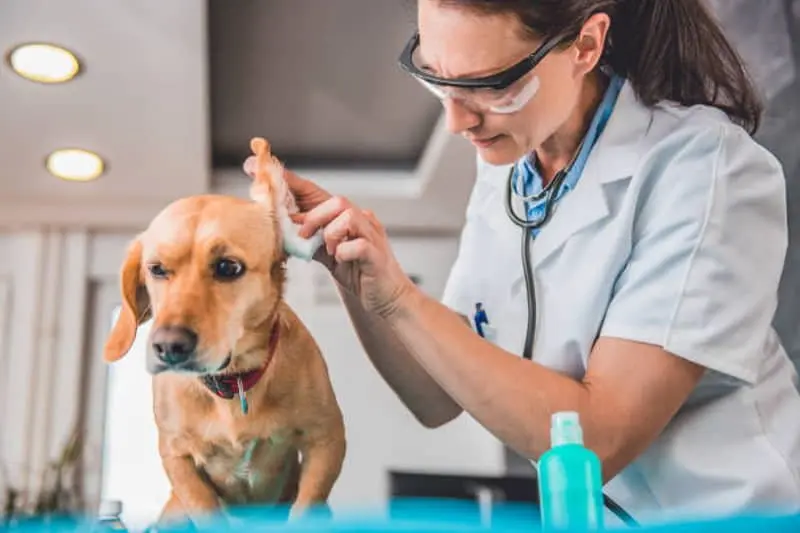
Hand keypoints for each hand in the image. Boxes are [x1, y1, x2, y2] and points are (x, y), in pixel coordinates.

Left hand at [243, 157, 416, 316]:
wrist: (387, 298)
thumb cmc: (359, 273)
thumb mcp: (328, 253)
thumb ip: (310, 238)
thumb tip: (283, 227)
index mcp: (346, 217)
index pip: (316, 192)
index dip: (290, 182)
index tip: (262, 173)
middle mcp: (362, 221)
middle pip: (336, 200)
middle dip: (313, 216)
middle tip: (303, 236)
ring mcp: (372, 236)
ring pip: (348, 216)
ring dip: (329, 232)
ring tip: (328, 250)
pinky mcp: (377, 256)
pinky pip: (359, 245)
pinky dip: (344, 251)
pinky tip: (342, 260)